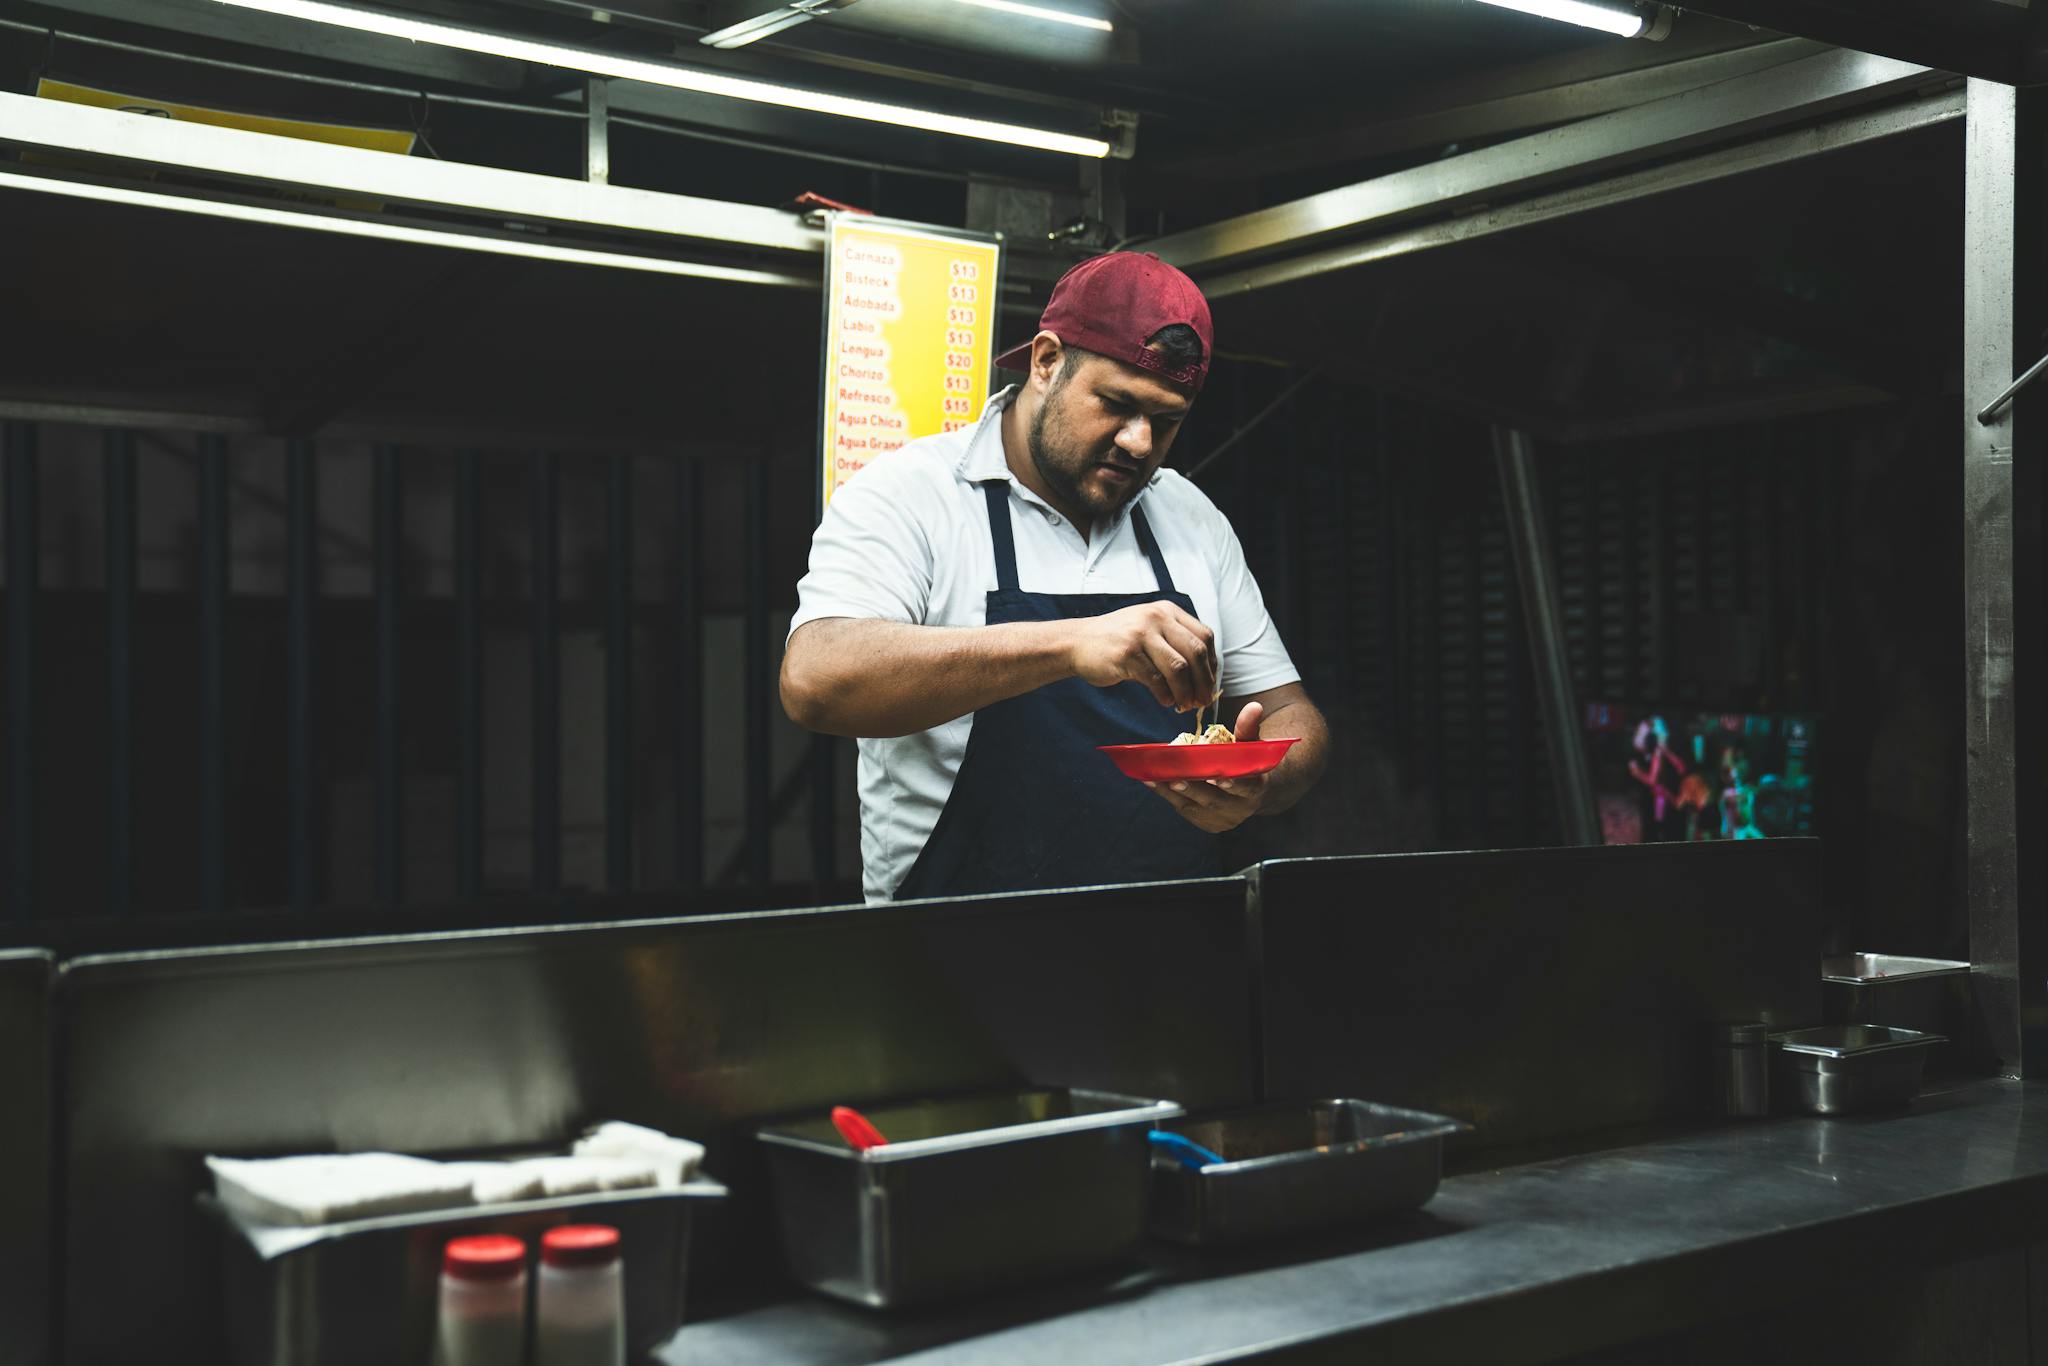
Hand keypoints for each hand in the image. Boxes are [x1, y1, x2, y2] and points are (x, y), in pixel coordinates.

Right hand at [1068, 601, 1217, 711]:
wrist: (1077, 642)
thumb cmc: (1117, 641)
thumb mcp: (1149, 628)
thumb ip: (1174, 642)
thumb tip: (1204, 677)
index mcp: (1167, 611)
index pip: (1204, 636)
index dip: (1212, 664)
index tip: (1210, 684)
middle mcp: (1157, 618)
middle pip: (1196, 652)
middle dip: (1204, 681)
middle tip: (1202, 700)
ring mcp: (1141, 634)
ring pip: (1179, 668)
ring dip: (1186, 692)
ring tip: (1184, 705)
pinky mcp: (1127, 654)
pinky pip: (1156, 680)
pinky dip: (1165, 695)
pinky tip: (1166, 702)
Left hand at [1146, 701, 1269, 832]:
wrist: (1249, 792)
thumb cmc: (1246, 762)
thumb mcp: (1251, 746)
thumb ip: (1248, 728)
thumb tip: (1254, 706)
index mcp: (1255, 789)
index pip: (1246, 789)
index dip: (1234, 784)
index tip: (1219, 777)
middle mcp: (1238, 809)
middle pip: (1214, 800)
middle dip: (1194, 790)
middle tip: (1175, 779)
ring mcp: (1220, 819)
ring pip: (1194, 806)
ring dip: (1172, 792)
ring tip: (1153, 777)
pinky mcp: (1204, 822)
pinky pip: (1183, 808)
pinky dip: (1166, 795)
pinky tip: (1150, 781)